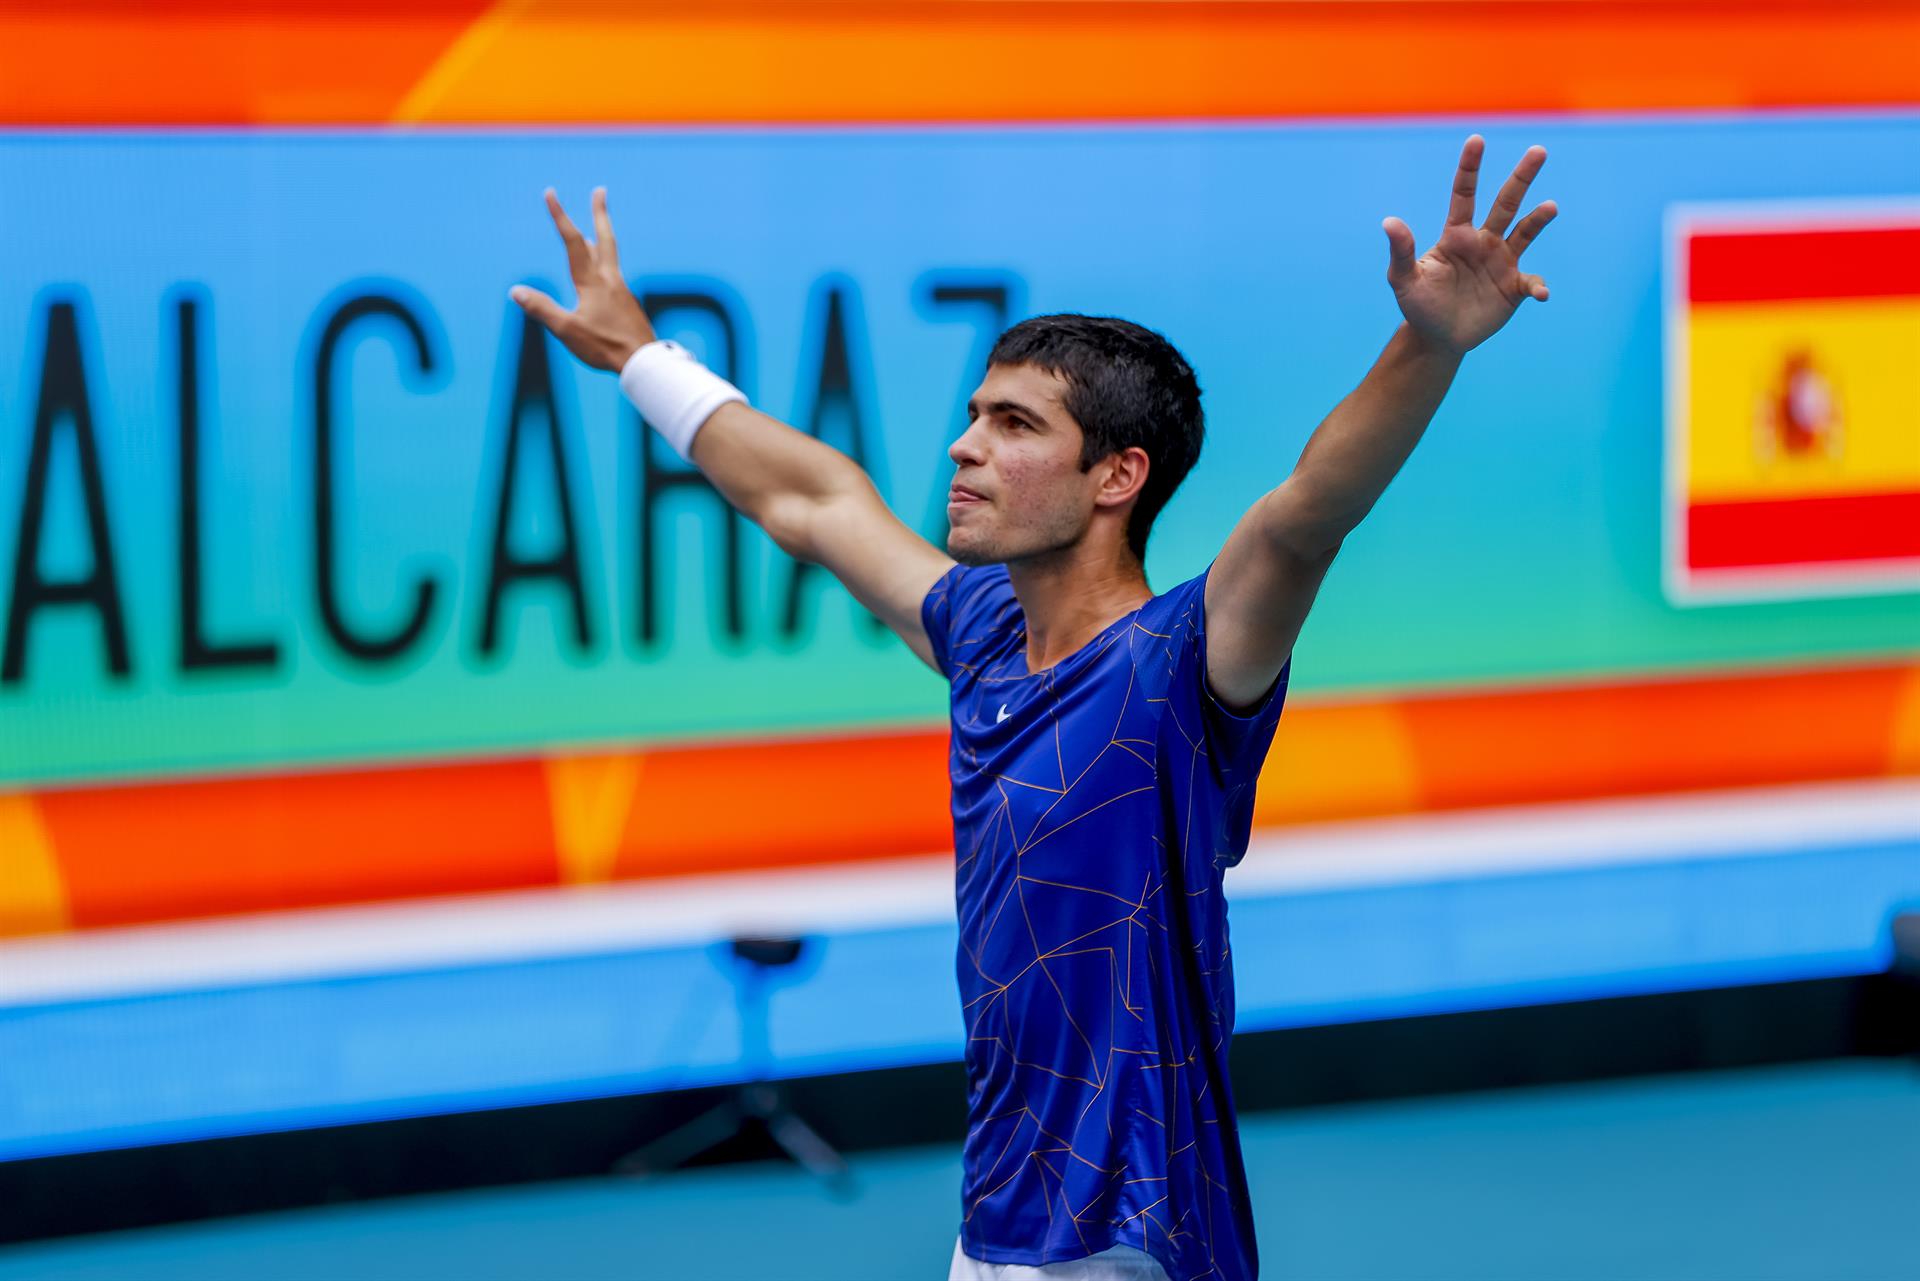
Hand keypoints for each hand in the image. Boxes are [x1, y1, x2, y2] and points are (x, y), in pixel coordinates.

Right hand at [510, 187, 655, 370]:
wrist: (644, 361)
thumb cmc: (604, 347)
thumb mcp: (567, 330)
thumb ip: (542, 309)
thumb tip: (515, 291)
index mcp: (593, 282)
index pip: (573, 241)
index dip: (560, 216)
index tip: (550, 192)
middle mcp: (610, 280)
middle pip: (605, 238)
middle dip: (599, 213)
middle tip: (600, 191)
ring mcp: (622, 291)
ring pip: (610, 257)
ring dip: (600, 239)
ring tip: (593, 233)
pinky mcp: (629, 304)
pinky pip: (614, 278)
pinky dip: (604, 266)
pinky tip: (603, 278)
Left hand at [1383, 136, 1556, 356]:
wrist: (1437, 337)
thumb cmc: (1418, 305)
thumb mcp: (1403, 280)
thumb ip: (1401, 251)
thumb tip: (1389, 221)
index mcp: (1456, 235)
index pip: (1464, 194)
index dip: (1470, 168)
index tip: (1476, 140)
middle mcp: (1484, 241)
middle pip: (1506, 202)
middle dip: (1522, 176)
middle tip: (1538, 150)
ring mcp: (1502, 262)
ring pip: (1525, 232)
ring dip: (1538, 219)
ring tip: (1550, 207)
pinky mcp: (1514, 288)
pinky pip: (1532, 282)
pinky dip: (1538, 286)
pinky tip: (1540, 293)